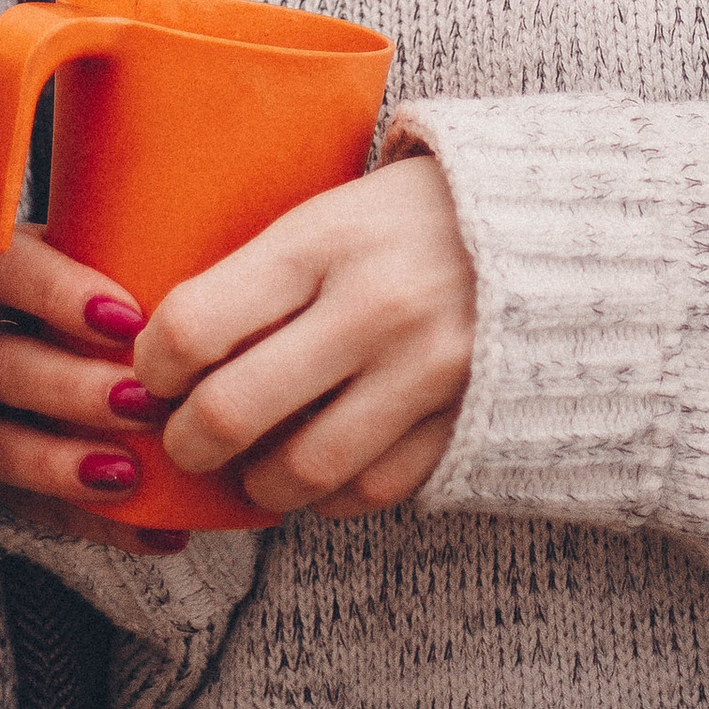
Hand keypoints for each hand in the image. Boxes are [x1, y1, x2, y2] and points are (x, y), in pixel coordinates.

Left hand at [0, 158, 476, 526]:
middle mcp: (371, 308)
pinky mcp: (463, 422)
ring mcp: (424, 373)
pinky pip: (369, 491)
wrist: (557, 224)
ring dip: (255, 482)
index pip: (195, 325)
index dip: (152, 366)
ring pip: (299, 470)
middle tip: (183, 436)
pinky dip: (328, 496)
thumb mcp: (330, 213)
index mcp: (323, 240)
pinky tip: (317, 470)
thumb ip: (260, 274)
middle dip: (187, 440)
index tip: (151, 373)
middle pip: (233, 412)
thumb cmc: (413, 215)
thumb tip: (171, 347)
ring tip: (247, 465)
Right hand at [0, 232, 194, 546]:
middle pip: (2, 363)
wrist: (183, 377)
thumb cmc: (175, 299)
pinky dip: (104, 524)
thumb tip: (253, 212)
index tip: (131, 320)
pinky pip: (38, 512)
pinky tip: (164, 530)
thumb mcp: (170, 260)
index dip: (55, 292)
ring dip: (61, 463)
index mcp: (23, 275)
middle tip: (142, 403)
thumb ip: (181, 244)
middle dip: (73, 386)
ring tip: (130, 473)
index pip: (8, 266)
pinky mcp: (13, 482)